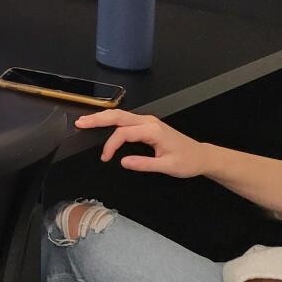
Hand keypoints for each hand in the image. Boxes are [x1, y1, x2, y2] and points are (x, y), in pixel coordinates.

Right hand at [74, 109, 209, 177]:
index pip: (124, 133)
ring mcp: (147, 121)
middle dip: (97, 118)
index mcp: (152, 130)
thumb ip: (144, 164)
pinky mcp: (147, 124)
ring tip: (85, 121)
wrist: (201, 156)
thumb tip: (122, 162)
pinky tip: (102, 122)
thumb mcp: (168, 167)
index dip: (111, 145)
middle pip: (118, 116)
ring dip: (102, 117)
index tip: (105, 158)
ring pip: (120, 115)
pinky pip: (125, 119)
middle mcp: (148, 121)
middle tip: (80, 123)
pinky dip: (110, 119)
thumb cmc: (187, 162)